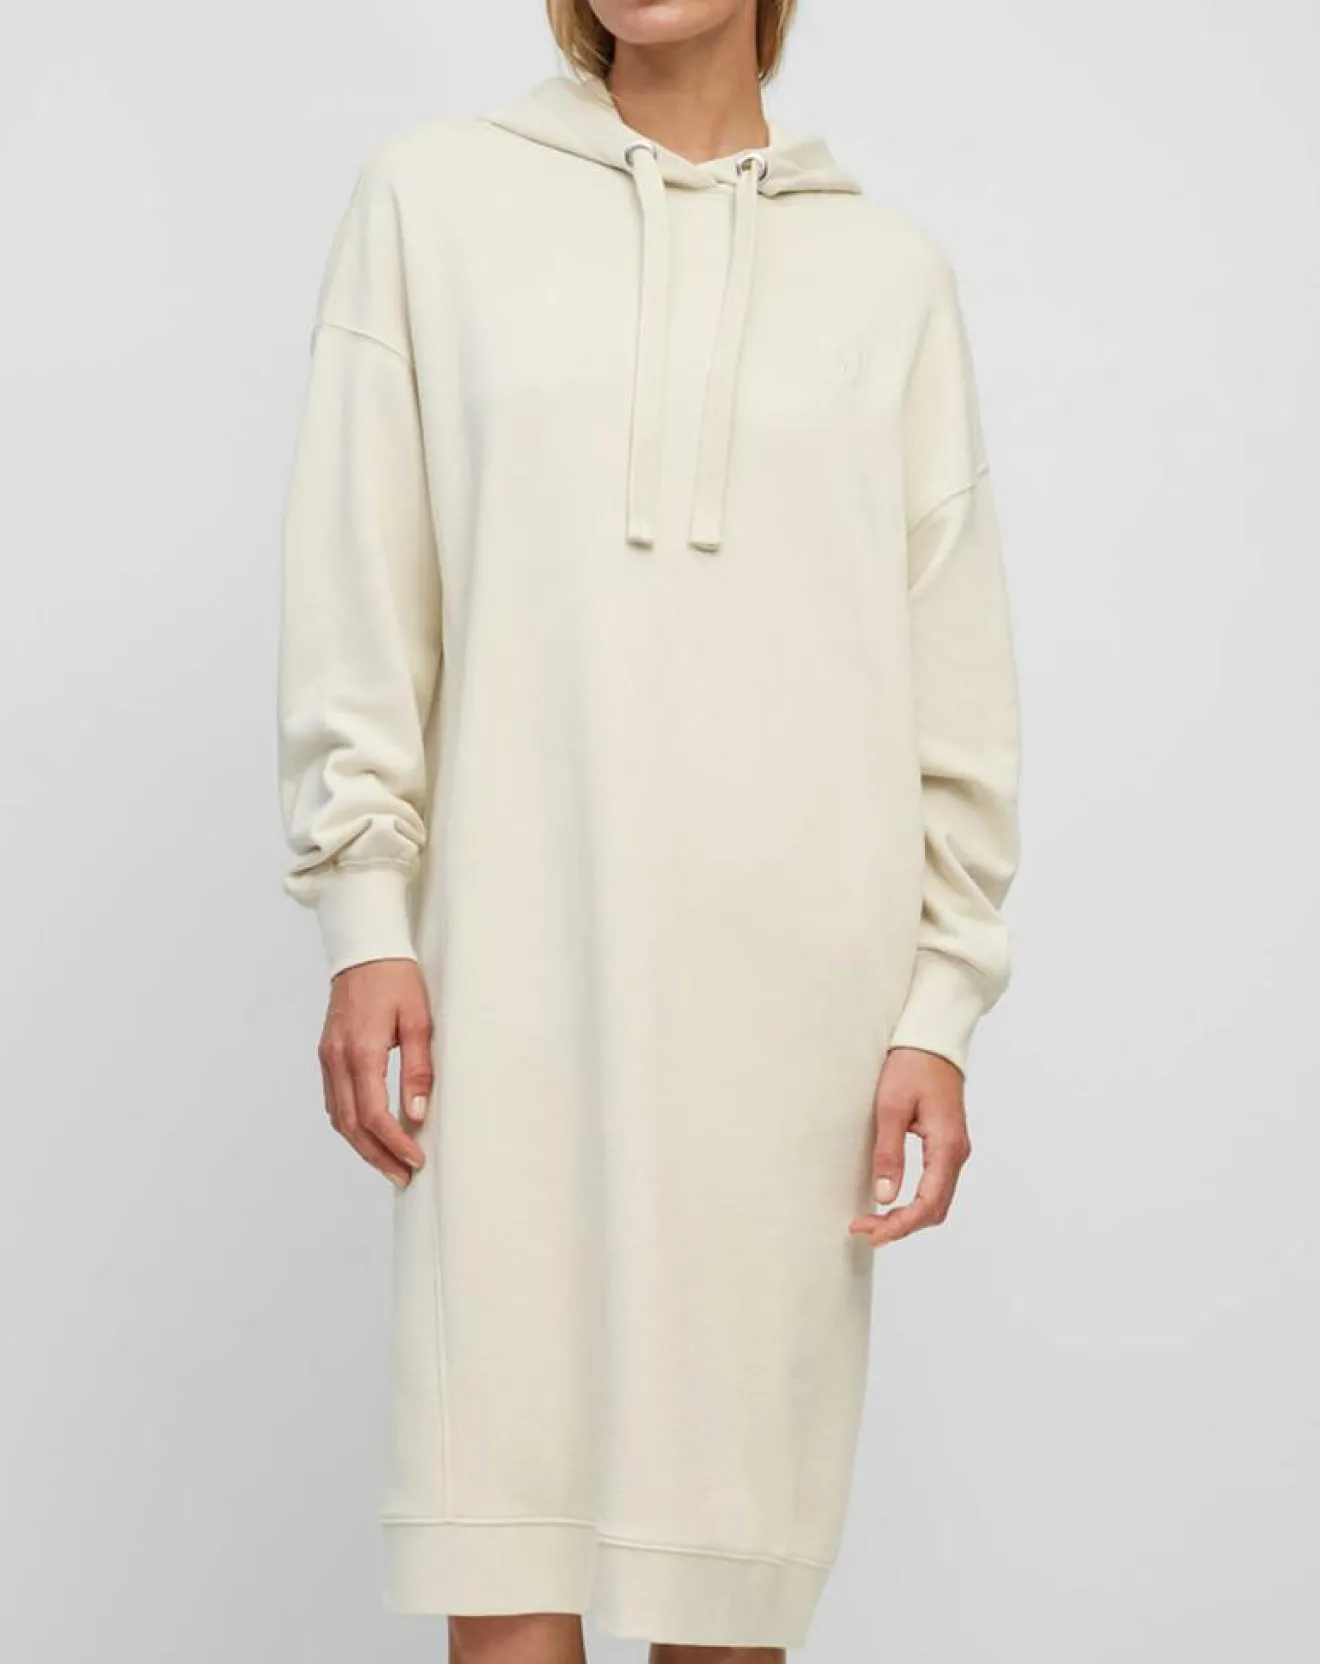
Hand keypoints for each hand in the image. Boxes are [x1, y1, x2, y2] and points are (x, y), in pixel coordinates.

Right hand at [317, 958, 433, 1187]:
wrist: (365, 949)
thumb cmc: (397, 980)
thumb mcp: (418, 1020)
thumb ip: (417, 1068)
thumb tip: (418, 1112)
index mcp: (360, 1051)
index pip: (374, 1115)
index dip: (395, 1144)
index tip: (417, 1160)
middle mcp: (337, 1059)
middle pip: (351, 1126)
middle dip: (378, 1156)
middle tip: (404, 1176)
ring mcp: (327, 1058)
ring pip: (338, 1118)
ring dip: (362, 1146)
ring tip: (389, 1164)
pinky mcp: (326, 1054)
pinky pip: (334, 1101)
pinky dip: (350, 1125)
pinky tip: (369, 1134)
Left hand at [849, 1046, 971, 1246]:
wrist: (932, 1040)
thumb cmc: (911, 1067)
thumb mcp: (891, 1108)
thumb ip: (889, 1153)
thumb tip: (884, 1196)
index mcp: (946, 1147)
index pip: (927, 1204)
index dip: (899, 1225)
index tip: (869, 1231)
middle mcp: (957, 1154)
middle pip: (934, 1209)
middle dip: (901, 1226)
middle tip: (864, 1229)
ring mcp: (954, 1150)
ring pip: (936, 1200)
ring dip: (908, 1216)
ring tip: (873, 1221)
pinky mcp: (946, 1144)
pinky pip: (935, 1185)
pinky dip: (915, 1201)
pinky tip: (892, 1202)